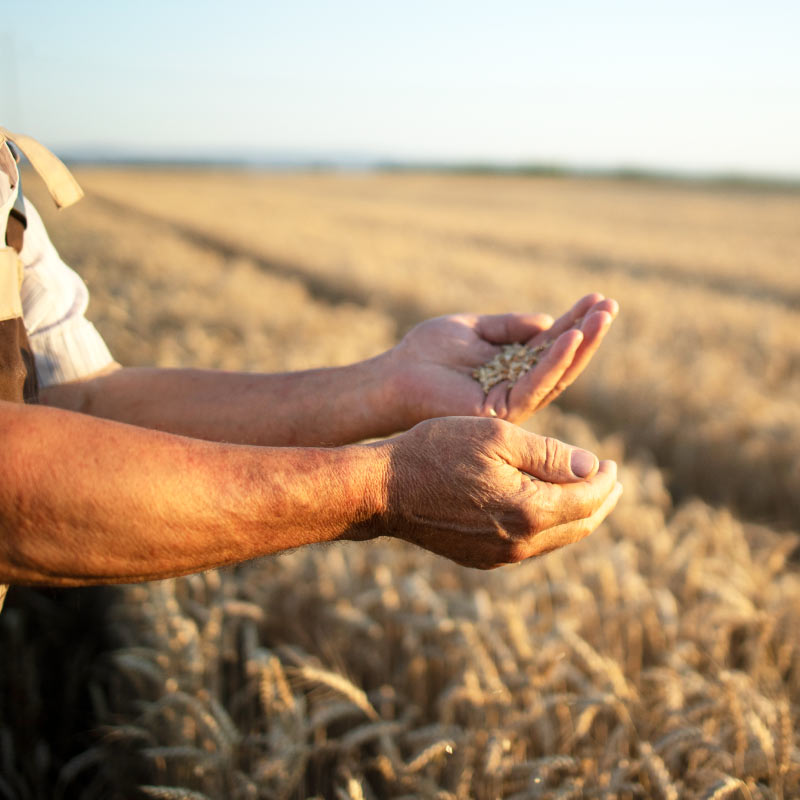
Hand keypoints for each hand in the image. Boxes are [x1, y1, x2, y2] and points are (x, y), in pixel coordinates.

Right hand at [374, 416, 621, 568]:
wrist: (384, 490)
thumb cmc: (437, 451)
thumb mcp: (497, 437)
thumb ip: (550, 454)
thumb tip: (593, 468)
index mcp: (530, 511)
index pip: (588, 499)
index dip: (606, 480)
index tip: (614, 463)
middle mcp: (520, 543)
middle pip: (579, 526)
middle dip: (601, 502)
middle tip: (612, 481)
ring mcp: (500, 556)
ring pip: (557, 539)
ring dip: (578, 516)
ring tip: (587, 494)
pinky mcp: (482, 558)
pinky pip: (531, 546)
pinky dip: (549, 526)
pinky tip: (546, 509)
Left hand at [388, 293, 617, 425]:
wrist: (394, 376)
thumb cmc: (427, 352)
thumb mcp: (474, 328)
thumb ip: (509, 326)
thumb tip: (548, 321)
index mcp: (512, 367)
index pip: (551, 344)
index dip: (575, 322)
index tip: (597, 298)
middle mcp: (517, 386)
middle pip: (562, 361)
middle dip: (588, 333)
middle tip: (611, 306)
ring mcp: (511, 401)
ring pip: (556, 374)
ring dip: (581, 345)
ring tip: (602, 317)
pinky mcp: (501, 410)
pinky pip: (535, 384)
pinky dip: (554, 361)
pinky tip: (571, 337)